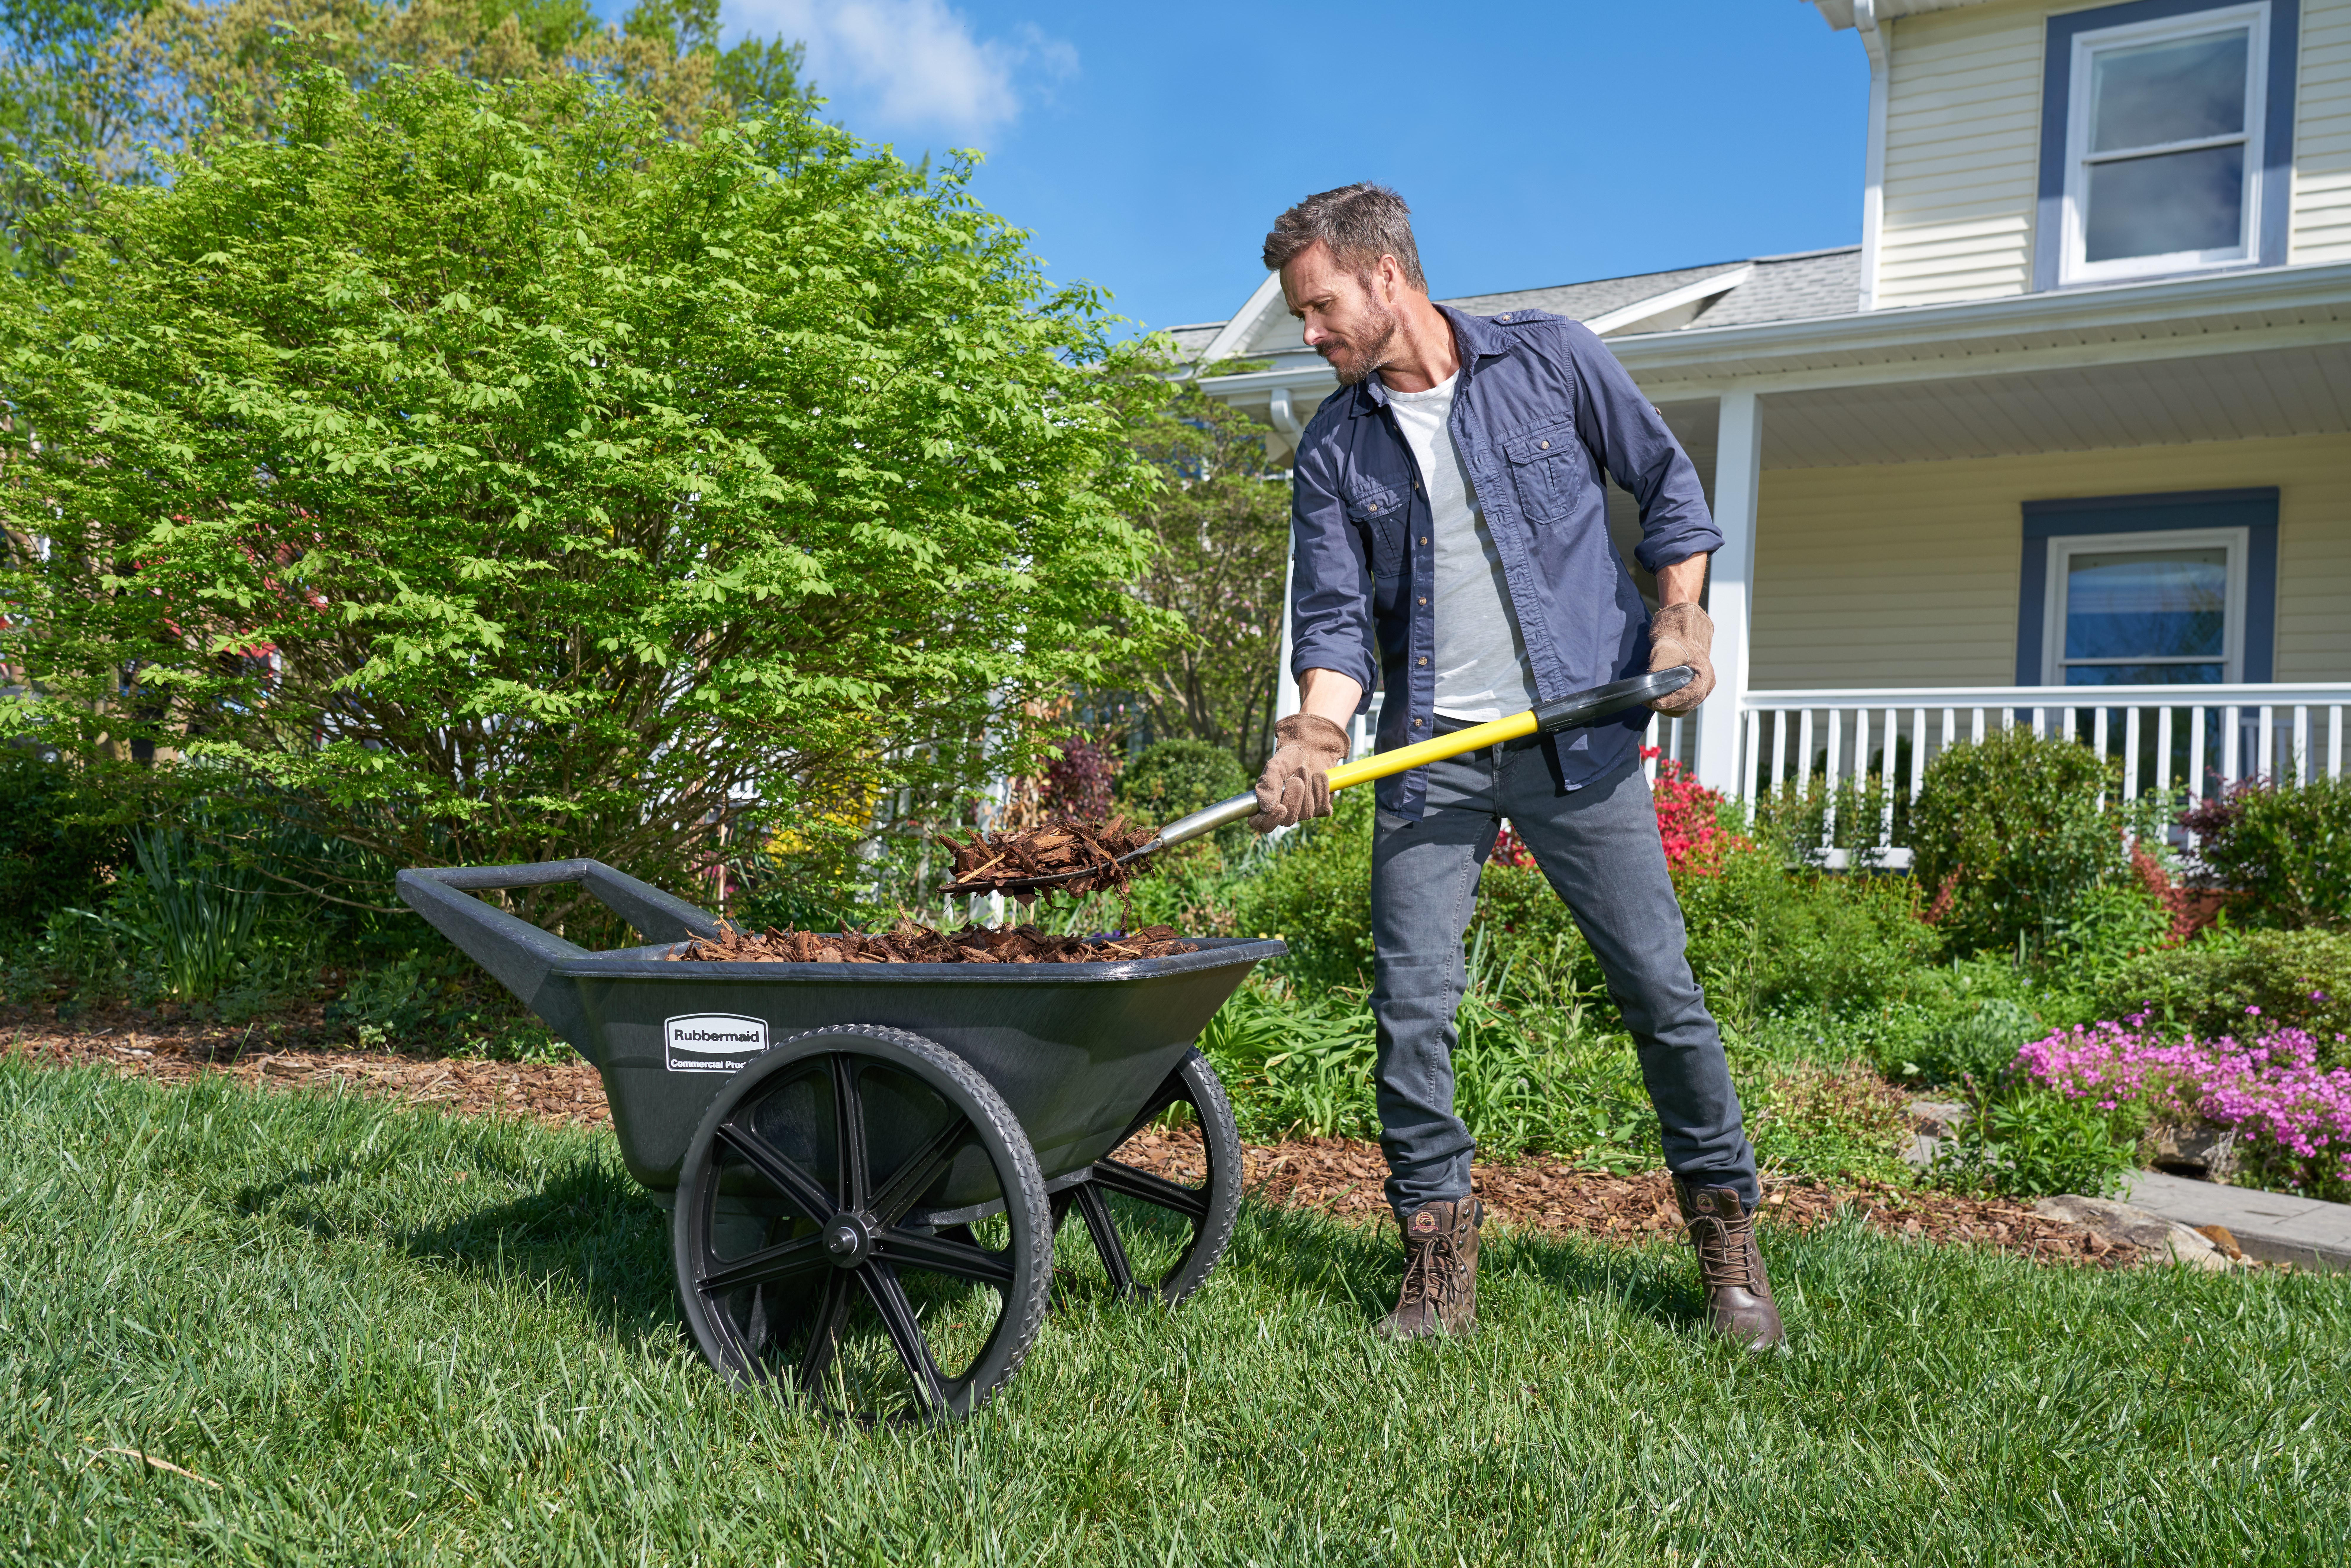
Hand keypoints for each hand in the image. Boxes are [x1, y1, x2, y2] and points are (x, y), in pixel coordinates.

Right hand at [1250, 714, 1349, 831]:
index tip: (1280, 807)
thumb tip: (1266, 807)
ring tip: (1304, 769)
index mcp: (1268, 806)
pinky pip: (1323, 808)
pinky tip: (1318, 775)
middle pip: (1288, 821)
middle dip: (1294, 798)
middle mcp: (1286, 813)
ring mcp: (1304, 813)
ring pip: (1307, 814)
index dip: (1270, 821)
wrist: (1311, 750)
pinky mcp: (1321, 809)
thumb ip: (1268, 785)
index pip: (1262, 825)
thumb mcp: (1275, 767)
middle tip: (1296, 779)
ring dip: (1308, 788)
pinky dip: (1321, 788)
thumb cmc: (1288, 760)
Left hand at [1648, 603, 1714, 715]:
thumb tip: (1649, 691)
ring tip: (1651, 701)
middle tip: (1648, 702)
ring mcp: (1704, 686)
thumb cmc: (1676, 637)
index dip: (1671, 701)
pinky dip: (1672, 704)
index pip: (1689, 695)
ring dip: (1669, 707)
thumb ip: (1658, 672)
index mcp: (1704, 673)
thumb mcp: (1664, 652)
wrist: (1683, 627)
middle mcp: (1707, 682)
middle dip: (1667, 706)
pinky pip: (1685, 703)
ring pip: (1686, 706)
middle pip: (1687, 705)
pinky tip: (1659, 700)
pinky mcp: (1696, 687)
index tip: (1655, 703)